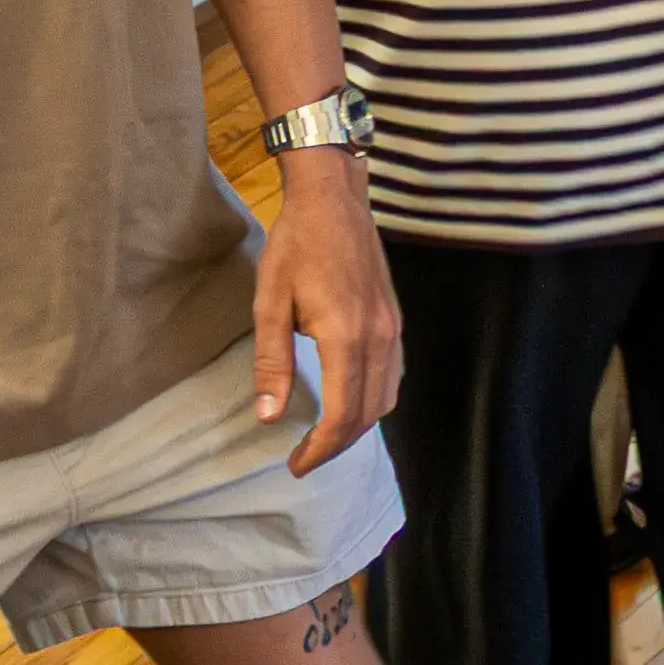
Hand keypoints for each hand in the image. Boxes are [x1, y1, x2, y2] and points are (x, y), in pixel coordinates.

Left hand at [255, 153, 402, 476]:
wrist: (333, 199)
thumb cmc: (295, 245)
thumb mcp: (270, 301)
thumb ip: (272, 361)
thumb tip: (268, 416)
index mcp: (345, 336)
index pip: (343, 414)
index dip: (321, 448)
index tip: (296, 464)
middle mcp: (379, 338)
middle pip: (368, 414)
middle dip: (338, 445)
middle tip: (305, 458)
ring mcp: (392, 329)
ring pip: (386, 398)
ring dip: (358, 426)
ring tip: (325, 437)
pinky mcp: (395, 320)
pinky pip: (393, 376)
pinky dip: (373, 401)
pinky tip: (349, 401)